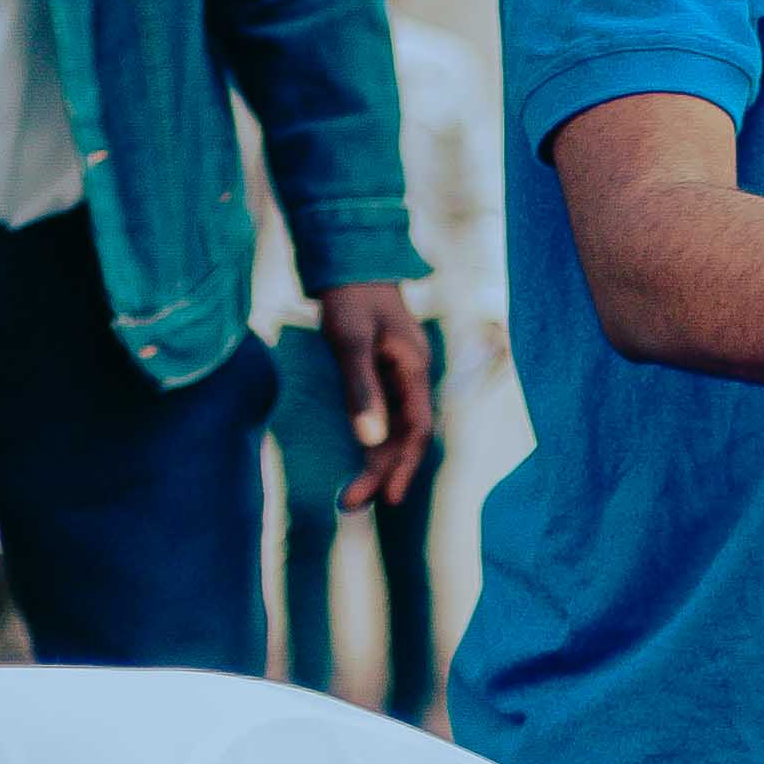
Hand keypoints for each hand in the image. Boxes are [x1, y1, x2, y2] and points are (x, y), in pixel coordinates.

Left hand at [318, 284, 435, 512]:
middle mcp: (411, 375)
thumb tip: (370, 441)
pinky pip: (382, 415)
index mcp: (414, 368)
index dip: (404, 466)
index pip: (416, 429)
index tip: (387, 498)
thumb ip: (361, 389)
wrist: (347, 259)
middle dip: (382, 471)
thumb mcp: (350, 341)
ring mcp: (397, 374)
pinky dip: (370, 440)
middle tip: (351, 504)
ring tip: (350, 495)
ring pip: (393, 429)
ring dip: (374, 461)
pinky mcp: (381, 372)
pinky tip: (357, 460)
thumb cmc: (349, 295)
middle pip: (404, 436)